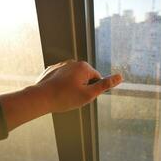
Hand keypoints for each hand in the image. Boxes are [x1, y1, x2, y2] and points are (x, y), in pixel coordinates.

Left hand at [0, 60, 122, 130]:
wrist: (40, 98)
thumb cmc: (65, 97)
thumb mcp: (89, 94)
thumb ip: (105, 85)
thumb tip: (120, 77)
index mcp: (84, 67)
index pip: (96, 79)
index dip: (91, 90)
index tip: (81, 96)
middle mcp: (73, 62)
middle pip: (85, 78)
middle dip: (82, 88)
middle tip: (73, 98)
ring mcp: (61, 65)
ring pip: (73, 78)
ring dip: (72, 86)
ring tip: (64, 96)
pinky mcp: (52, 70)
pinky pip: (62, 78)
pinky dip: (61, 85)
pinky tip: (56, 93)